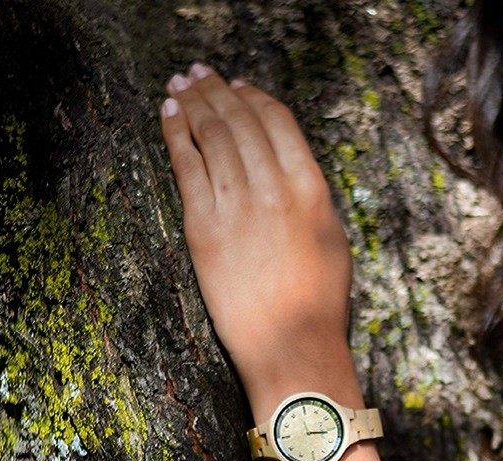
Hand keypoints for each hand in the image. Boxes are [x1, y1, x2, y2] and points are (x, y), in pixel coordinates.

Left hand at [160, 64, 352, 409]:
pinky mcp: (204, 228)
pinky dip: (177, 135)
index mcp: (311, 188)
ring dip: (194, 103)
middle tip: (200, 72)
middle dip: (217, 89)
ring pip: (212, 136)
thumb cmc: (320, 300)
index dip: (255, 96)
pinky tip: (170, 115)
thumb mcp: (332, 239)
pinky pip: (187, 167)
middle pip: (241, 121)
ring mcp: (237, 206)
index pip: (279, 122)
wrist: (291, 345)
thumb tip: (287, 167)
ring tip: (182, 84)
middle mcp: (274, 188)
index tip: (239, 85)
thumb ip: (310, 197)